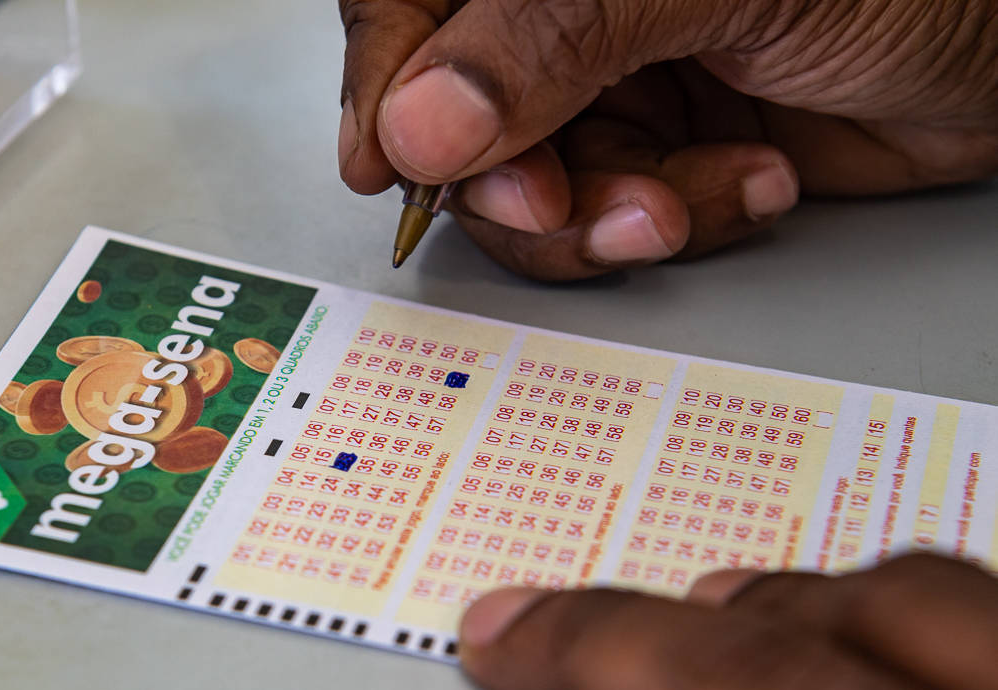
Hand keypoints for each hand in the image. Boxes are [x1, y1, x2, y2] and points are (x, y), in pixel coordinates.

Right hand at [337, 0, 997, 278]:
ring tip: (679, 201)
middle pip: (457, 118)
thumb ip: (553, 36)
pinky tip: (749, 182)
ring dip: (599, 218)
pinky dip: (669, 222)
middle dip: (511, 182)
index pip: (413, 3)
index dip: (385, 83)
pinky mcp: (660, 152)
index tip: (388, 162)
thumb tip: (423, 120)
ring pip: (529, 188)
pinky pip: (610, 219)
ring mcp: (611, 85)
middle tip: (556, 202)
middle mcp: (570, 14)